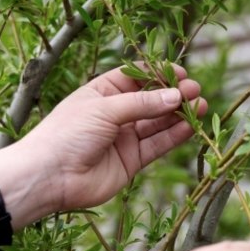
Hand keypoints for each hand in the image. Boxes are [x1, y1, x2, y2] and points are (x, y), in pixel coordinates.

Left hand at [19, 63, 206, 211]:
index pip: (136, 77)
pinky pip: (157, 145)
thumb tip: (175, 96)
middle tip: (195, 91)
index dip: (159, 74)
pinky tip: (190, 127)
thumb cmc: (67, 133)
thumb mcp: (105, 109)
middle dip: (174, 94)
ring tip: (200, 107)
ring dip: (179, 115)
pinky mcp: (132, 160)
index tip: (181, 74)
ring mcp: (124, 137)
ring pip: (158, 123)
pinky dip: (174, 136)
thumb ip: (142, 104)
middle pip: (151, 100)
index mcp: (103, 92)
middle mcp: (116, 113)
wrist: (49, 177)